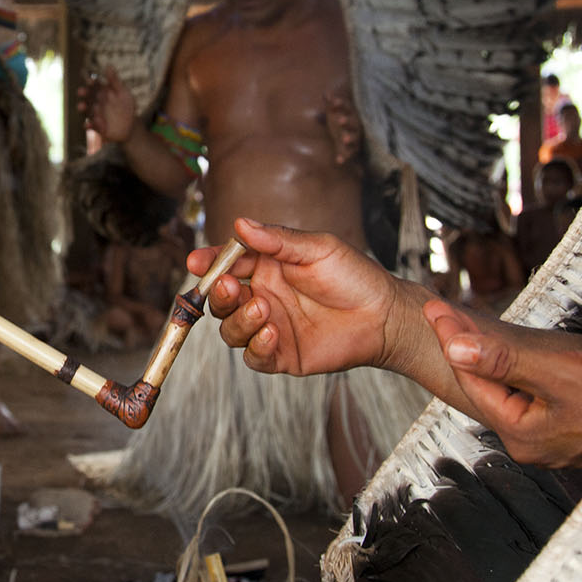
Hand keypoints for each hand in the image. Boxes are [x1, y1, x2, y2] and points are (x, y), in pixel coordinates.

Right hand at [77, 68, 137, 143]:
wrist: (130, 126)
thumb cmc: (126, 107)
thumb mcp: (123, 93)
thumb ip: (115, 81)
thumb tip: (108, 65)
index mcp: (101, 92)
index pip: (94, 85)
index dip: (91, 82)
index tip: (90, 81)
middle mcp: (95, 102)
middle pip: (87, 96)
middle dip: (83, 94)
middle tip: (81, 91)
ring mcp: (94, 114)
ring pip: (86, 110)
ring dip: (82, 107)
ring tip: (81, 106)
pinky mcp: (96, 127)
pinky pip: (91, 126)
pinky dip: (90, 125)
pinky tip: (91, 123)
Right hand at [202, 218, 429, 379]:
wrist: (385, 316)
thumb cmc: (355, 276)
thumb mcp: (318, 248)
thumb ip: (277, 240)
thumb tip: (240, 224)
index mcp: (267, 268)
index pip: (227, 265)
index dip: (208, 263)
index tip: (196, 262)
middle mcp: (263, 297)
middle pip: (221, 301)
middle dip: (219, 294)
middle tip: (231, 287)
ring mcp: (270, 327)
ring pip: (230, 330)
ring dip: (239, 320)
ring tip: (264, 310)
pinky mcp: (281, 355)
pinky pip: (253, 357)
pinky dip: (255, 347)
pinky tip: (271, 333)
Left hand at [324, 87, 361, 165]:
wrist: (356, 135)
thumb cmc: (343, 120)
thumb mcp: (336, 111)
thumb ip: (330, 104)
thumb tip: (325, 93)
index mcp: (351, 114)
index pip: (346, 107)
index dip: (340, 104)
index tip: (333, 101)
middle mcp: (355, 125)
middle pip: (353, 123)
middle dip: (347, 121)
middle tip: (340, 120)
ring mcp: (356, 137)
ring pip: (354, 138)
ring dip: (349, 138)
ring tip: (344, 139)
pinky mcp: (353, 149)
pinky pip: (350, 154)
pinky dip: (344, 157)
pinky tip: (338, 161)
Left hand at [423, 302, 581, 467]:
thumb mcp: (560, 369)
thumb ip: (504, 359)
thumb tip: (452, 349)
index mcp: (523, 435)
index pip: (473, 378)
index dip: (451, 338)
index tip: (432, 306)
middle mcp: (537, 443)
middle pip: (491, 385)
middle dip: (467, 348)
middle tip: (442, 311)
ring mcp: (561, 437)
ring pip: (515, 388)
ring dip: (495, 357)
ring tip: (469, 325)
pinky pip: (540, 391)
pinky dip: (523, 367)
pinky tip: (518, 350)